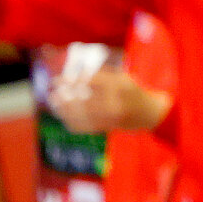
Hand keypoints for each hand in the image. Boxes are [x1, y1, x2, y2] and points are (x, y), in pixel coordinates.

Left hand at [48, 66, 171, 133]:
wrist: (149, 113)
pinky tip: (64, 117)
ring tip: (55, 104)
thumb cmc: (133, 91)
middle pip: (84, 100)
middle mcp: (117, 102)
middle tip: (53, 93)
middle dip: (65, 97)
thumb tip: (76, 74)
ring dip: (65, 111)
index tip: (59, 80)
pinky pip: (86, 127)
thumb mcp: (123, 77)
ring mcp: (112, 117)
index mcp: (121, 85)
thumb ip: (101, 75)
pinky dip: (72, 122)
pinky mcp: (108, 127)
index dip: (72, 80)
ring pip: (83, 115)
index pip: (91, 81)